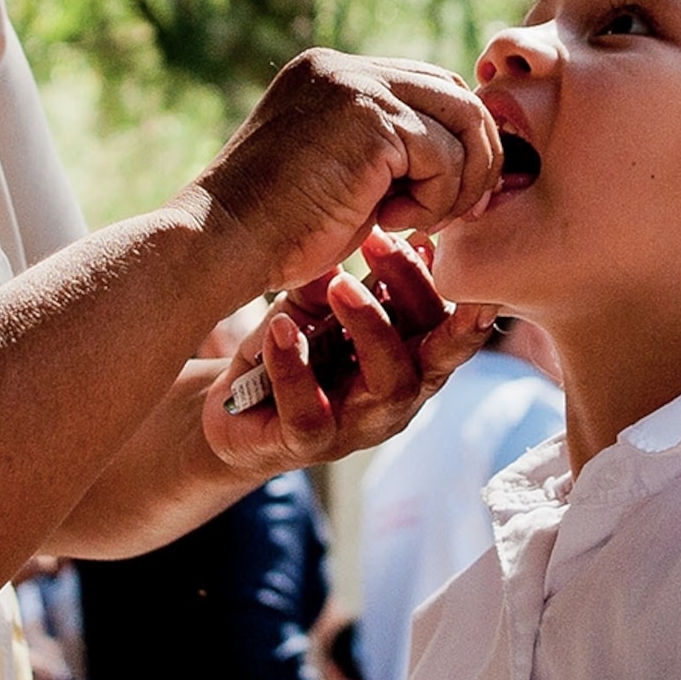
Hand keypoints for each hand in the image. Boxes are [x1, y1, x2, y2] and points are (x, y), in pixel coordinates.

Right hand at [191, 49, 501, 291]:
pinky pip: (442, 156)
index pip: (426, 85)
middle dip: (476, 157)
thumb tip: (455, 156)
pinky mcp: (369, 118)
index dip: (455, 140)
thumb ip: (384, 150)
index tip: (454, 198)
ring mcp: (355, 86)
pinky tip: (389, 223)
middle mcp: (344, 67)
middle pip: (454, 91)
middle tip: (462, 214)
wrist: (222, 243)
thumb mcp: (337, 173)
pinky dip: (433, 201)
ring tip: (413, 223)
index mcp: (331, 72)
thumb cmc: (275, 231)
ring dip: (455, 185)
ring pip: (460, 122)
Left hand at [201, 232, 495, 473]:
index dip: (447, 284)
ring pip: (389, 384)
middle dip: (415, 293)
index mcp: (409, 361)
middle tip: (381, 242)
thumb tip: (371, 239)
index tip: (429, 236)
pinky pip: (312, 410)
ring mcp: (357, 426)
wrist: (233, 415)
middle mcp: (396, 397)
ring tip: (339, 285)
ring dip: (370, 327)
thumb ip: (340, 284)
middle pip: (434, 352)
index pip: (445, 325)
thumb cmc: (290, 356)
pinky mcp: (308, 443)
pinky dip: (296, 367)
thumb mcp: (315, 310)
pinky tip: (281, 329)